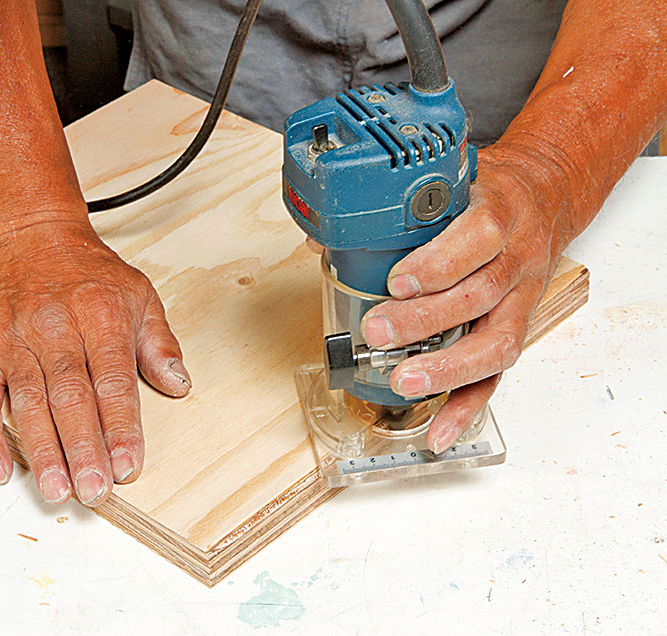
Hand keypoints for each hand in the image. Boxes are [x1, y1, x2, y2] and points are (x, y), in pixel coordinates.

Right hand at [0, 218, 190, 505]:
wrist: (27, 233)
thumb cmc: (84, 271)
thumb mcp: (139, 293)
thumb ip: (158, 343)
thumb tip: (178, 383)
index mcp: (100, 315)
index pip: (113, 380)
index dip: (120, 426)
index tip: (128, 465)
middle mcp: (55, 327)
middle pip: (70, 396)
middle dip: (83, 448)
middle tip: (93, 491)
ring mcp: (13, 339)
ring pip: (27, 401)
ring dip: (41, 449)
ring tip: (56, 489)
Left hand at [361, 145, 570, 452]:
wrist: (547, 196)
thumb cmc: (490, 192)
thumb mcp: (450, 183)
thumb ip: (394, 210)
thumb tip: (322, 235)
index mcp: (499, 213)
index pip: (478, 237)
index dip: (438, 263)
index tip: (397, 281)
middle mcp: (517, 259)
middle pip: (479, 295)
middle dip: (425, 320)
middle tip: (378, 330)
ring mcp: (522, 299)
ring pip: (496, 340)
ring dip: (446, 367)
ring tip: (402, 382)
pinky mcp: (518, 329)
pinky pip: (498, 375)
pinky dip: (468, 406)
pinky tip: (441, 431)